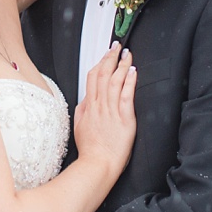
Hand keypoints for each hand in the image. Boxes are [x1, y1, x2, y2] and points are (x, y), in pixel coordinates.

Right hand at [74, 42, 136, 174]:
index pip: (92, 79)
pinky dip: (129, 81)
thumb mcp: (79, 127)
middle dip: (110, 58)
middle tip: (117, 46)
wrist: (97, 164)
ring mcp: (111, 111)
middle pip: (103, 75)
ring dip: (121, 65)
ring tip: (126, 54)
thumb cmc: (90, 150)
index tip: (105, 55)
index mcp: (88, 107)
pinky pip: (126, 96)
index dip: (99, 64)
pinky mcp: (124, 119)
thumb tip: (85, 100)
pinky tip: (133, 71)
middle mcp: (99, 106)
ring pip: (114, 82)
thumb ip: (82, 111)